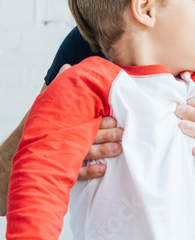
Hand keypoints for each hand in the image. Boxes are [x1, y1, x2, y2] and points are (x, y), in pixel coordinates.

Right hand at [55, 67, 122, 181]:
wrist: (28, 149)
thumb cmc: (44, 123)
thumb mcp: (49, 104)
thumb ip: (60, 87)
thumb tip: (67, 66)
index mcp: (66, 122)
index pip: (85, 120)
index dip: (100, 120)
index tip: (114, 118)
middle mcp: (67, 137)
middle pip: (89, 136)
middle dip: (105, 134)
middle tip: (120, 132)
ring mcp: (65, 155)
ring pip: (87, 153)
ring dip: (103, 151)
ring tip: (118, 149)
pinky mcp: (64, 169)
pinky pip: (78, 172)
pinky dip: (91, 171)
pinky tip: (103, 169)